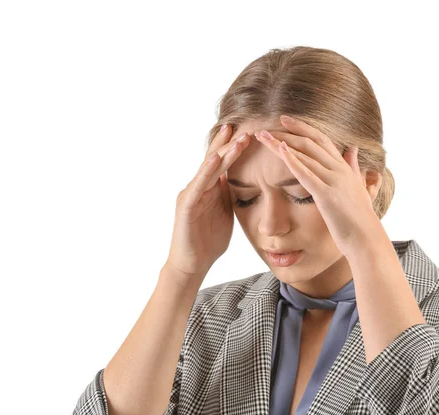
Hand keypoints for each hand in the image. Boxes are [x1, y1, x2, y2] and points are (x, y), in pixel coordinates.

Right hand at [165, 125, 249, 276]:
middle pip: (216, 160)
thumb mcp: (226, 212)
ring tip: (235, 136)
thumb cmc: (209, 240)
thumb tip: (245, 179)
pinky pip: (198, 185)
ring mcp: (191, 194)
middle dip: (230, 143)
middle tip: (246, 126)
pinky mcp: (186, 206)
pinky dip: (206, 171)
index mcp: (210, 188)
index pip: (224, 163)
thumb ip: (231, 194)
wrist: (193, 264)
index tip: (252, 131)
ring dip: (222, 152)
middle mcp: (198, 186)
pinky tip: (216, 159)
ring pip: (208, 168)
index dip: (236, 147)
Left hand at [254, 115, 381, 258]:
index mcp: (344, 168)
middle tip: (266, 127)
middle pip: (310, 142)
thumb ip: (353, 167)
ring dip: (281, 143)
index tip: (285, 121)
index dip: (302, 128)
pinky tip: (280, 150)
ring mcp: (334, 181)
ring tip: (263, 137)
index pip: (321, 140)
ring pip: (304, 154)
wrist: (366, 239)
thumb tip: (353, 149)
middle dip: (286, 132)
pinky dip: (292, 160)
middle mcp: (339, 170)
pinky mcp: (327, 195)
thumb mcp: (358, 187)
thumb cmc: (360, 218)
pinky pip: (306, 174)